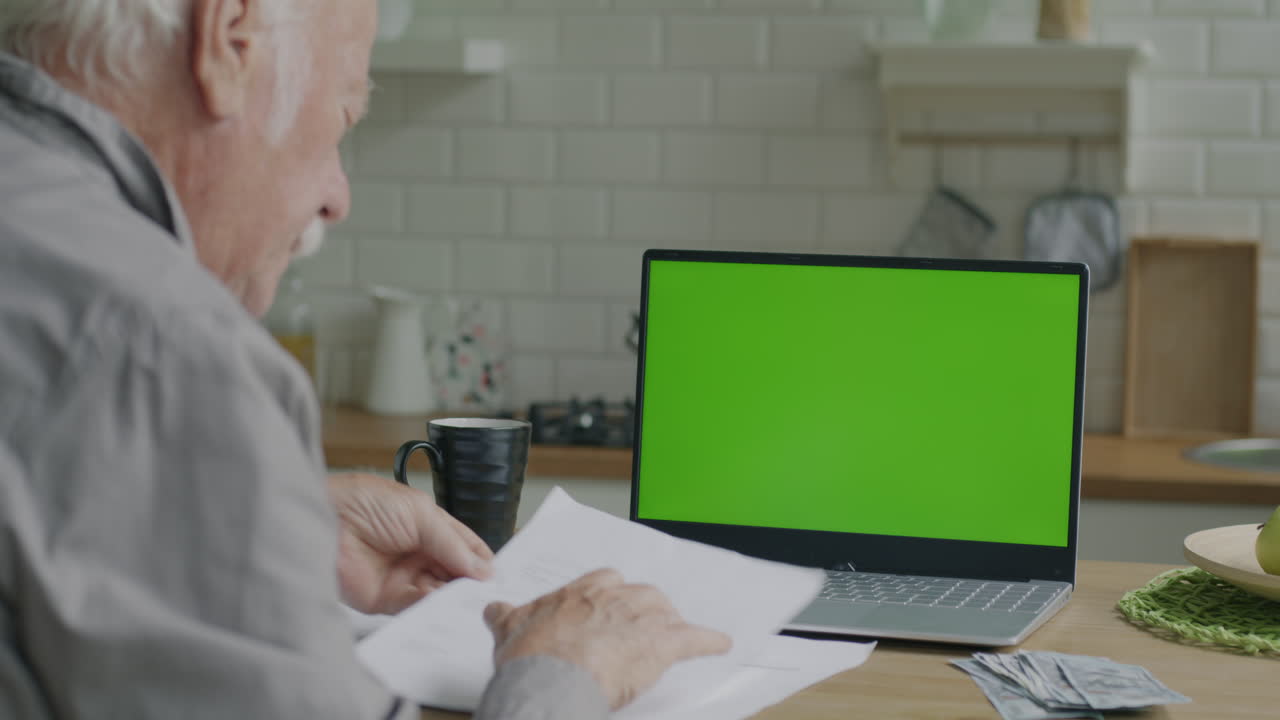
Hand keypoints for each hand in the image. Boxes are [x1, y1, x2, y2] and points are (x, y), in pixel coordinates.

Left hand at [328, 472, 493, 613]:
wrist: (323, 519)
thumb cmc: (364, 502)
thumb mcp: (420, 514)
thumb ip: (452, 543)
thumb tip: (482, 568)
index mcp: (429, 526)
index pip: (465, 547)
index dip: (482, 560)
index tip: (499, 576)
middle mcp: (418, 552)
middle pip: (454, 573)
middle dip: (470, 583)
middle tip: (488, 593)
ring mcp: (403, 576)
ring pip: (437, 592)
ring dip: (452, 597)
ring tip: (468, 600)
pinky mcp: (385, 598)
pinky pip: (414, 606)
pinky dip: (429, 607)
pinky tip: (441, 604)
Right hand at [482, 568, 731, 709]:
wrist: (548, 678)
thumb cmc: (531, 656)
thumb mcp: (509, 630)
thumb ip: (506, 617)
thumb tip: (494, 609)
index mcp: (582, 592)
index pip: (606, 580)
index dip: (612, 597)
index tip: (610, 607)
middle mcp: (615, 597)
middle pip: (642, 594)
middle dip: (644, 610)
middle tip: (640, 629)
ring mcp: (641, 618)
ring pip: (667, 612)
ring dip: (671, 625)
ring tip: (673, 637)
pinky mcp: (662, 645)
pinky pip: (696, 638)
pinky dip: (710, 642)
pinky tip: (720, 644)